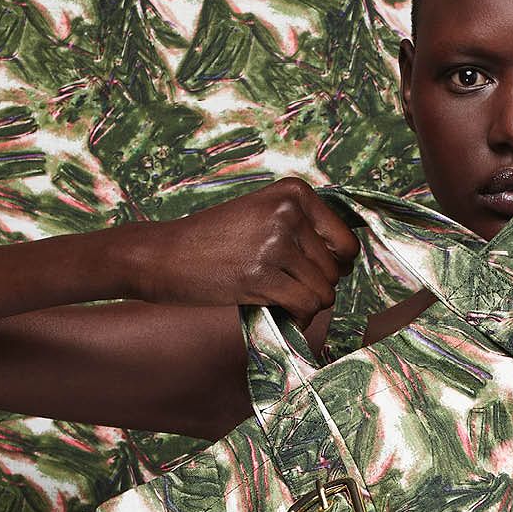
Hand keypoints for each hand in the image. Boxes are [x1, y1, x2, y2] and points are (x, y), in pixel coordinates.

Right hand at [133, 178, 360, 327]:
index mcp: (293, 192)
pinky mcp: (262, 275)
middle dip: (315, 286)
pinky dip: (297, 319)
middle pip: (336, 270)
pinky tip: (279, 313)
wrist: (163, 255)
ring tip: (277, 298)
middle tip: (284, 286)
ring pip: (324, 292)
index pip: (347, 242)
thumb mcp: (262, 215)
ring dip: (305, 304)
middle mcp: (288, 212)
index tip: (311, 272)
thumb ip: (304, 228)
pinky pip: (305, 307)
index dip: (335, 266)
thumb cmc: (215, 241)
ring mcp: (275, 242)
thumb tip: (349, 260)